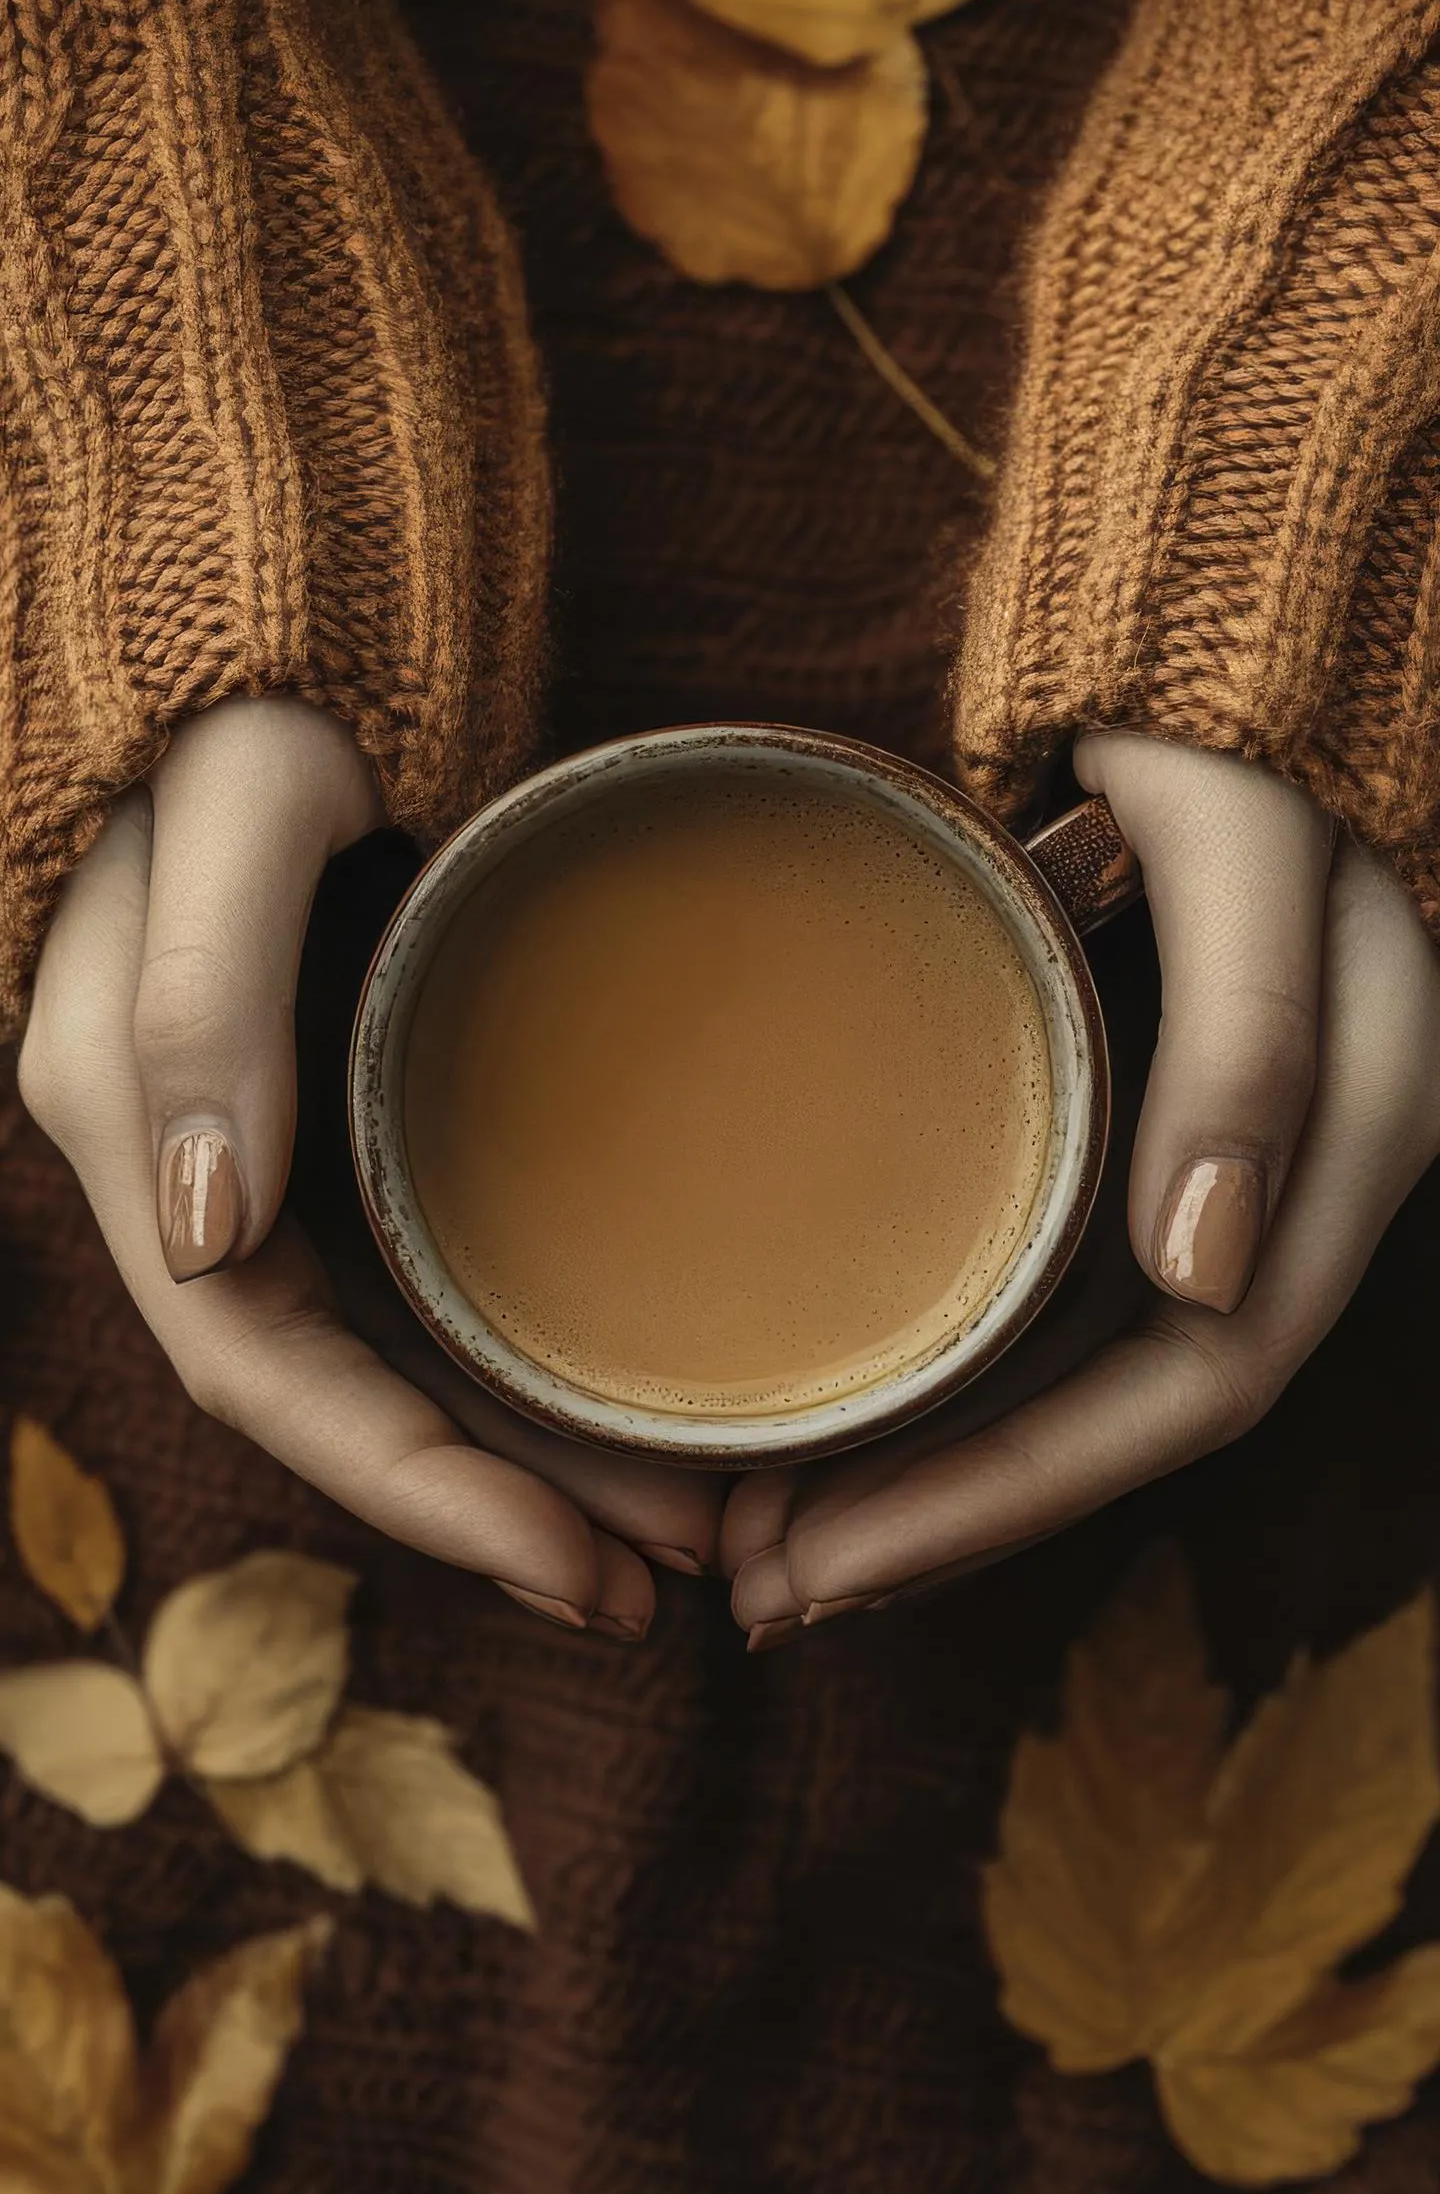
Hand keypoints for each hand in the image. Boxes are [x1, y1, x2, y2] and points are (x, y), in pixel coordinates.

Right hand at [19, 697, 718, 1636]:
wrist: (280, 618)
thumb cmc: (260, 683)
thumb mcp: (241, 800)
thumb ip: (205, 996)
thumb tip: (208, 1232)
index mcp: (132, 1120)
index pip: (262, 1373)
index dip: (416, 1494)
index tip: (580, 1569)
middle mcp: (187, 1164)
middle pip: (337, 1398)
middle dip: (494, 1508)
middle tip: (682, 1576)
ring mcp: (262, 1144)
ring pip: (381, 1354)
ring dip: (520, 1456)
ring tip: (690, 1519)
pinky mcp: (335, 1108)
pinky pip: (412, 1274)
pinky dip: (515, 1353)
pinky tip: (625, 1386)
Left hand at [726, 733, 1439, 1642]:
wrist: (1227, 623)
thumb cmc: (1237, 713)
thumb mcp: (1251, 840)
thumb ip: (1257, 1033)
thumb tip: (1207, 1266)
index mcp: (1356, 1139)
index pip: (1190, 1384)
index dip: (1016, 1495)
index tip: (834, 1550)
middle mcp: (1296, 1184)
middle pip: (1128, 1417)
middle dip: (953, 1521)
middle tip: (758, 1587)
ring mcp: (1224, 1161)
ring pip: (1094, 1374)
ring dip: (945, 1472)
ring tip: (767, 1533)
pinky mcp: (1151, 1123)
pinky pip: (1068, 1292)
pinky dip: (961, 1369)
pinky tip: (848, 1398)